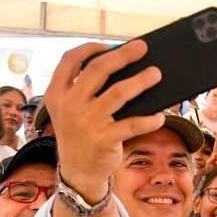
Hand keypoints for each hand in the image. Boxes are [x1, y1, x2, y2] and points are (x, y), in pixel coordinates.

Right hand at [44, 41, 163, 198]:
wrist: (78, 172)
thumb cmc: (80, 134)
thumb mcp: (69, 111)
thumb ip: (82, 89)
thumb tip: (121, 64)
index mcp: (57, 94)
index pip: (70, 60)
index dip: (90, 48)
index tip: (108, 44)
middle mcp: (69, 106)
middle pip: (98, 69)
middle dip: (123, 55)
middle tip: (142, 47)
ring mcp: (87, 122)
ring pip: (119, 93)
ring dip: (141, 81)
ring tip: (156, 74)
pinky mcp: (104, 139)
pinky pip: (133, 124)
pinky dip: (149, 119)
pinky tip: (159, 116)